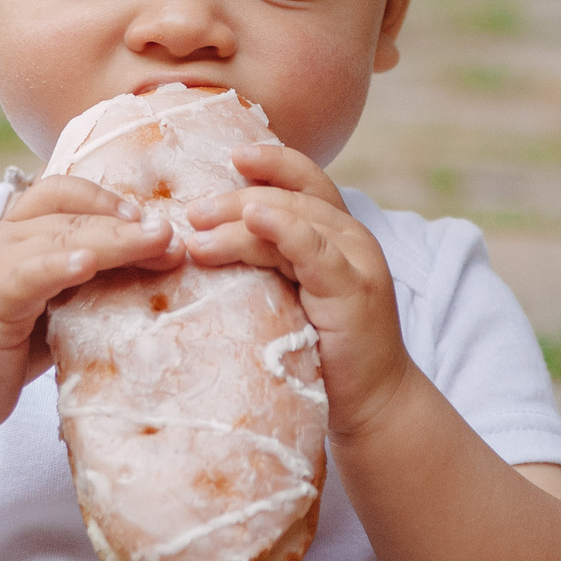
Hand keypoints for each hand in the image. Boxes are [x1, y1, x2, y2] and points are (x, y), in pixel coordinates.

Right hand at [0, 176, 177, 438]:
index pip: (68, 193)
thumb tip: (160, 268)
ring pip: (57, 235)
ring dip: (111, 237)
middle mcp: (4, 237)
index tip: (157, 221)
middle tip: (172, 235)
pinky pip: (26, 273)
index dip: (113, 200)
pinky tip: (87, 264)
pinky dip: (58, 264)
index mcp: (21, 232)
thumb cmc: (10, 348)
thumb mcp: (58, 305)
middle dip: (126, 221)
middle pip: (72, 211)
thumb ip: (92, 281)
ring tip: (154, 241)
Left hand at [181, 145, 412, 436]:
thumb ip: (267, 262)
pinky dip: (286, 229)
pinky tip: (257, 218)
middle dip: (236, 199)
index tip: (230, 154)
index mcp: (334, 233)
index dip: (271, 162)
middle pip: (290, 197)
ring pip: (296, 219)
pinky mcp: (353, 290)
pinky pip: (315, 250)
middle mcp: (350, 238)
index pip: (304, 181)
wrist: (370, 405)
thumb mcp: (290, 295)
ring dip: (242, 217)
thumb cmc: (322, 352)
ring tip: (198, 227)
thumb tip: (201, 240)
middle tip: (191, 212)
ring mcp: (355, 261)